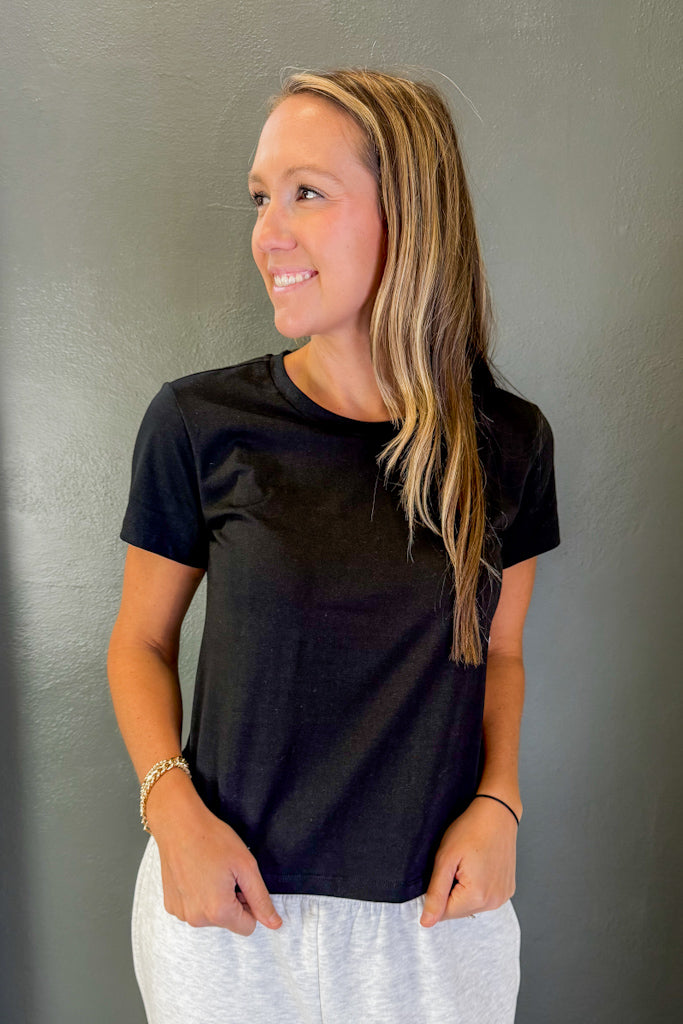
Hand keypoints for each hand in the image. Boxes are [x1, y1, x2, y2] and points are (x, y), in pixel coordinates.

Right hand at [147, 771, 282, 935]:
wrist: (178, 824)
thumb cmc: (213, 839)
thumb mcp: (246, 866)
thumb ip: (261, 899)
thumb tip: (275, 924)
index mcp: (218, 911)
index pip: (248, 927)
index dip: (250, 904)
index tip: (242, 882)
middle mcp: (196, 919)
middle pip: (228, 922)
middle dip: (232, 901)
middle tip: (226, 873)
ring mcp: (180, 913)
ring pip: (211, 916)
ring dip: (215, 899)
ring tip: (209, 871)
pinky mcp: (170, 905)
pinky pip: (194, 909)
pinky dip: (198, 895)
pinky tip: (196, 874)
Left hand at [419, 797, 517, 926]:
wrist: (497, 813)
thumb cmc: (470, 829)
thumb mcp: (445, 859)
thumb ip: (436, 894)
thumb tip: (426, 922)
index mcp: (477, 896)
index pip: (444, 914)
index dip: (436, 893)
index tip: (443, 871)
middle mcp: (494, 902)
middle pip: (459, 910)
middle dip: (451, 892)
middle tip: (455, 864)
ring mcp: (503, 897)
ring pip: (472, 905)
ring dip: (464, 890)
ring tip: (468, 863)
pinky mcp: (508, 890)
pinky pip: (485, 897)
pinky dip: (477, 887)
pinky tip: (478, 866)